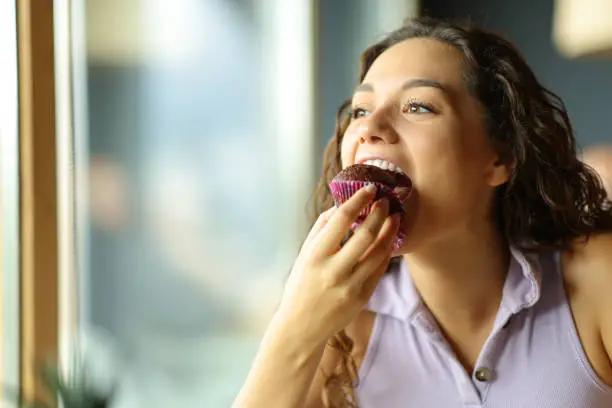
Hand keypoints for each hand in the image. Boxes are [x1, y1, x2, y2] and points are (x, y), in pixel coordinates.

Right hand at [276, 185, 399, 346]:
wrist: (301, 326)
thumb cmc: (301, 285)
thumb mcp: (304, 255)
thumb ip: (321, 229)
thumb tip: (340, 205)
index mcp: (315, 256)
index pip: (341, 220)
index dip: (358, 200)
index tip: (369, 188)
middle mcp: (334, 271)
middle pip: (365, 234)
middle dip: (379, 212)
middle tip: (385, 200)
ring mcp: (350, 286)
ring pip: (379, 252)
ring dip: (390, 230)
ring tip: (394, 216)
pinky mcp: (362, 298)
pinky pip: (380, 269)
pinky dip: (386, 251)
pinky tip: (389, 239)